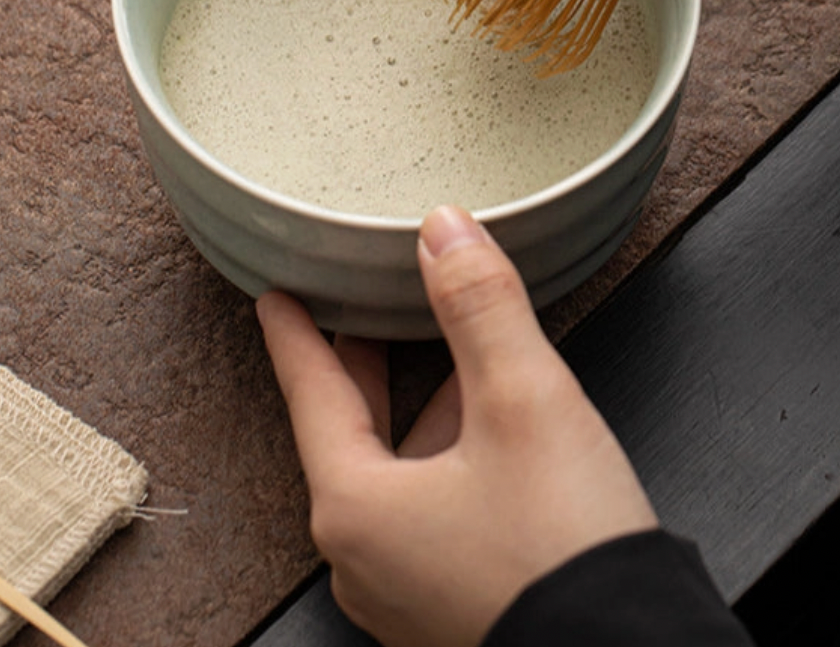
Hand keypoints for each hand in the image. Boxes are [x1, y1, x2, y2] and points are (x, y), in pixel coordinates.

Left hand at [257, 206, 657, 646]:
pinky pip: (431, 512)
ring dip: (422, 409)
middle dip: (365, 364)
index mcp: (356, 507)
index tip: (276, 298)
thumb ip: (478, 305)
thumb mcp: (523, 399)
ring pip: (398, 472)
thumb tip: (444, 232)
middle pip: (352, 433)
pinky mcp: (453, 608)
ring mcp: (408, 593)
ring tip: (455, 353)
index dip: (295, 334)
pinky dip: (449, 456)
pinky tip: (494, 428)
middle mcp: (366, 558)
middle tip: (365, 311)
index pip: (311, 393)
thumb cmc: (562, 553)